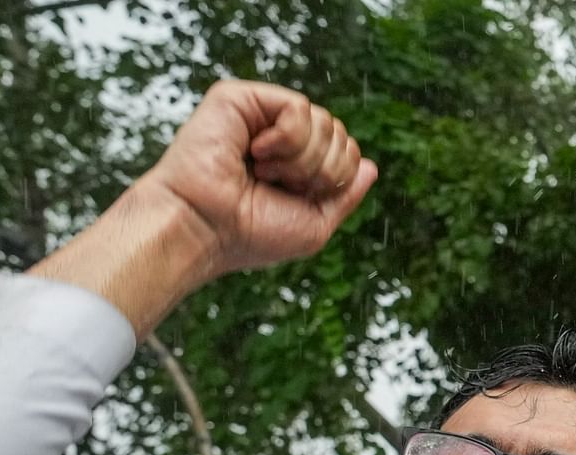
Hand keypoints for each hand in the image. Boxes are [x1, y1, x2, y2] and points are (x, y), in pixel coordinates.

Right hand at [137, 80, 377, 281]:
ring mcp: (258, 116)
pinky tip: (258, 153)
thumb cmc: (250, 234)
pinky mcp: (239, 99)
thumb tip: (371, 165)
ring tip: (265, 172)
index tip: (302, 196)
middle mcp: (277, 137)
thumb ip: (346, 194)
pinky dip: (287, 138)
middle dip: (323, 169)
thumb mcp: (315, 224)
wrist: (204, 228)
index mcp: (294, 164)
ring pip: (324, 120)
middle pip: (339, 133)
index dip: (338, 176)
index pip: (346, 152)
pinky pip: (298, 107)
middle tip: (284, 185)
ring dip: (303, 159)